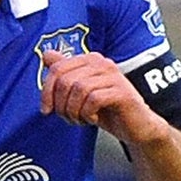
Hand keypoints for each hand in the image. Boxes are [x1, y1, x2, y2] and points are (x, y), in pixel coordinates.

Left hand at [40, 49, 167, 143]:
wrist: (134, 126)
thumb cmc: (106, 110)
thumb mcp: (79, 93)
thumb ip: (64, 73)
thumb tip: (46, 54)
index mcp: (90, 60)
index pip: (57, 69)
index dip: (46, 92)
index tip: (46, 110)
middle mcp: (102, 63)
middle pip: (65, 80)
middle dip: (61, 105)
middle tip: (69, 117)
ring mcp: (113, 76)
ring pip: (78, 90)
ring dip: (74, 111)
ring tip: (81, 119)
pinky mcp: (122, 92)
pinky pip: (93, 99)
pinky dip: (87, 114)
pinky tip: (93, 119)